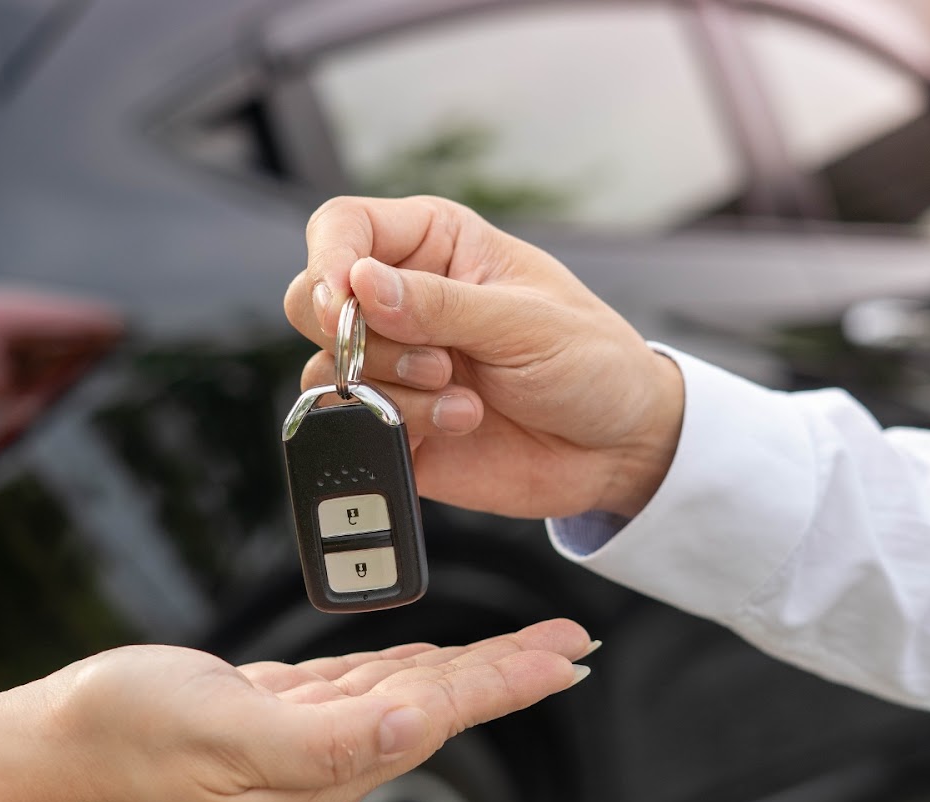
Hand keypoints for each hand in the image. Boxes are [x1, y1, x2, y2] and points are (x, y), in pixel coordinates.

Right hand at [41, 618, 592, 801]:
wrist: (71, 739)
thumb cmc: (135, 734)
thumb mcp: (225, 732)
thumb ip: (322, 740)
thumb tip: (414, 730)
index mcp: (327, 767)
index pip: (438, 717)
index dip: (506, 683)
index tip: (565, 660)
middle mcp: (330, 759)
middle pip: (441, 705)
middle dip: (511, 672)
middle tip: (573, 644)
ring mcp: (309, 737)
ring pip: (412, 690)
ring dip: (474, 665)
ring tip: (528, 648)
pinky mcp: (285, 711)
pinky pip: (366, 682)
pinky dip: (411, 662)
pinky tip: (436, 657)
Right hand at [284, 195, 684, 518]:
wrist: (618, 447)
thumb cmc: (591, 361)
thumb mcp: (525, 322)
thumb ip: (439, 304)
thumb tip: (359, 284)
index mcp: (434, 244)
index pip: (342, 226)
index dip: (329, 260)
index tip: (346, 301)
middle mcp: (402, 298)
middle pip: (311, 299)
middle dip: (358, 336)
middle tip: (429, 358)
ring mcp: (394, 364)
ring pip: (327, 367)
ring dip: (393, 387)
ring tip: (461, 394)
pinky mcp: (393, 422)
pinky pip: (353, 423)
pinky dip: (402, 426)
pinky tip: (461, 421)